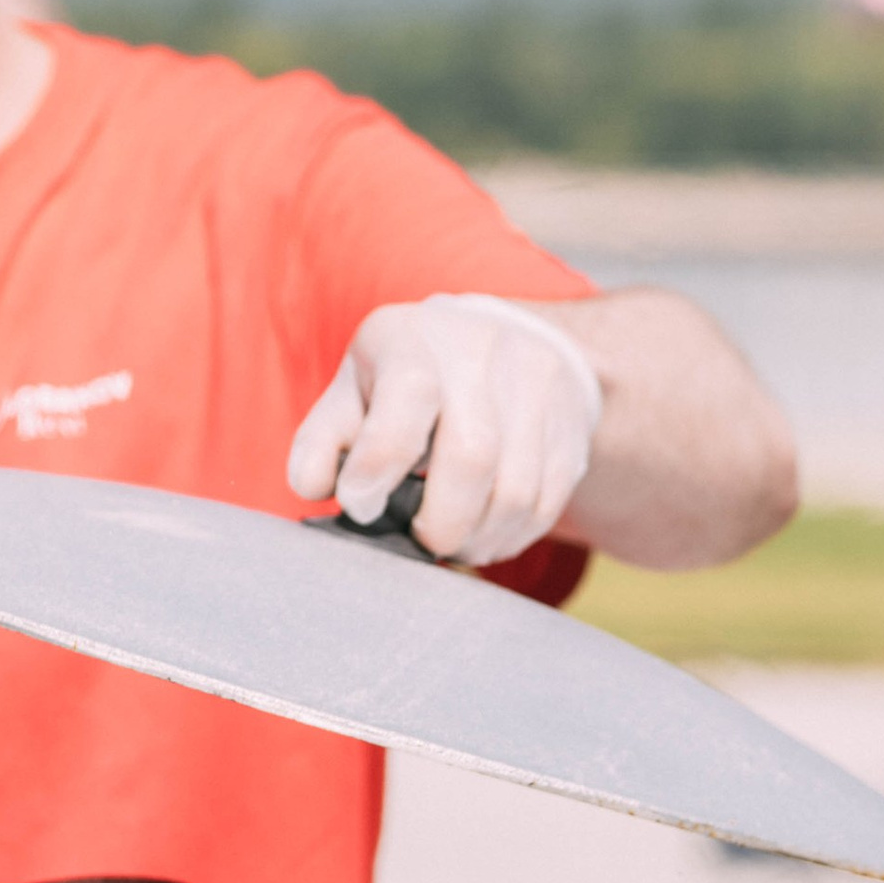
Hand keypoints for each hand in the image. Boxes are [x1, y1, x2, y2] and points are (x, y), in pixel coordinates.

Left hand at [286, 293, 602, 566]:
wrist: (500, 339)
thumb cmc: (408, 373)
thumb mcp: (356, 384)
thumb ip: (325, 436)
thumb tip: (312, 486)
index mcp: (418, 342)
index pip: (410, 398)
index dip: (379, 464)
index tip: (360, 504)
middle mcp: (486, 356)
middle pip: (474, 455)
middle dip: (439, 519)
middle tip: (419, 539)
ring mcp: (538, 391)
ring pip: (517, 491)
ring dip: (477, 538)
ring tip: (451, 543)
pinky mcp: (571, 429)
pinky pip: (547, 504)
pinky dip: (510, 537)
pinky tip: (483, 536)